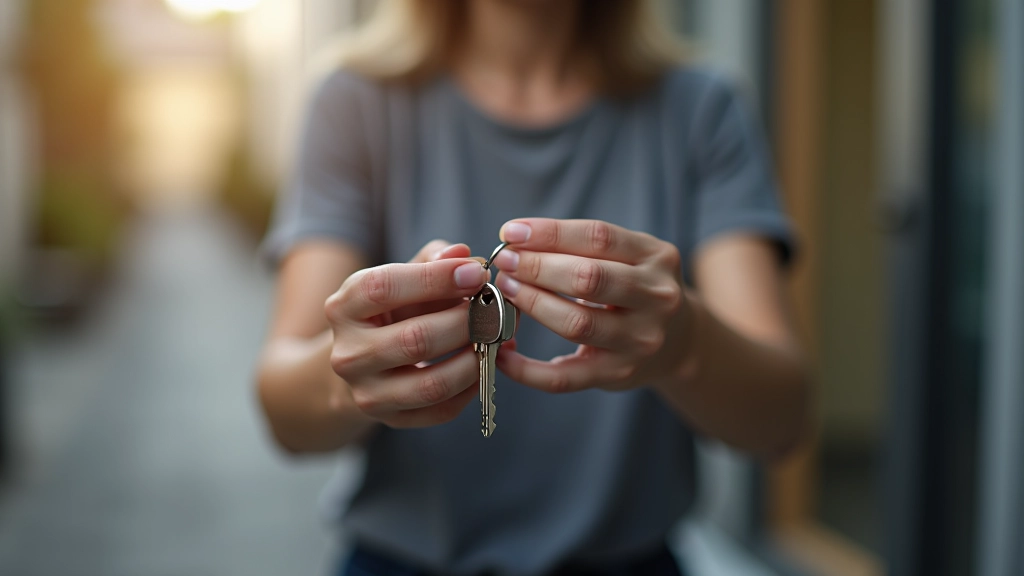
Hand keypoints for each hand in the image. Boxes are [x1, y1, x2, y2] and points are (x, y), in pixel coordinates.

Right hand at [325, 240, 488, 426]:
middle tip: (496, 308)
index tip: (478, 272)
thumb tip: (463, 254)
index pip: (384, 288)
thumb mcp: (397, 280)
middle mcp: (348, 354)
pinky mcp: (390, 420)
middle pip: (416, 339)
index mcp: (344, 308)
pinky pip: (442, 409)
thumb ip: (430, 262)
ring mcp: (367, 393)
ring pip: (433, 383)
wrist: (354, 368)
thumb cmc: (387, 313)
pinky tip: (482, 364)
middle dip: (467, 322)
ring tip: (495, 338)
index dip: (435, 278)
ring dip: (475, 359)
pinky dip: (471, 387)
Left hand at [492, 219, 690, 392]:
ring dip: (532, 304)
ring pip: (577, 324)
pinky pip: (564, 378)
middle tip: (505, 262)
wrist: (678, 341)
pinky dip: (527, 369)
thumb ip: (582, 246)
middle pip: (588, 279)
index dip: (550, 234)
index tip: (511, 233)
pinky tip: (503, 352)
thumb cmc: (634, 288)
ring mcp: (639, 341)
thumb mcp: (628, 257)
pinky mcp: (618, 374)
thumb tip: (515, 240)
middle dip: (537, 268)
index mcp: (656, 258)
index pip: (598, 237)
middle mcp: (656, 299)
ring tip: (506, 291)